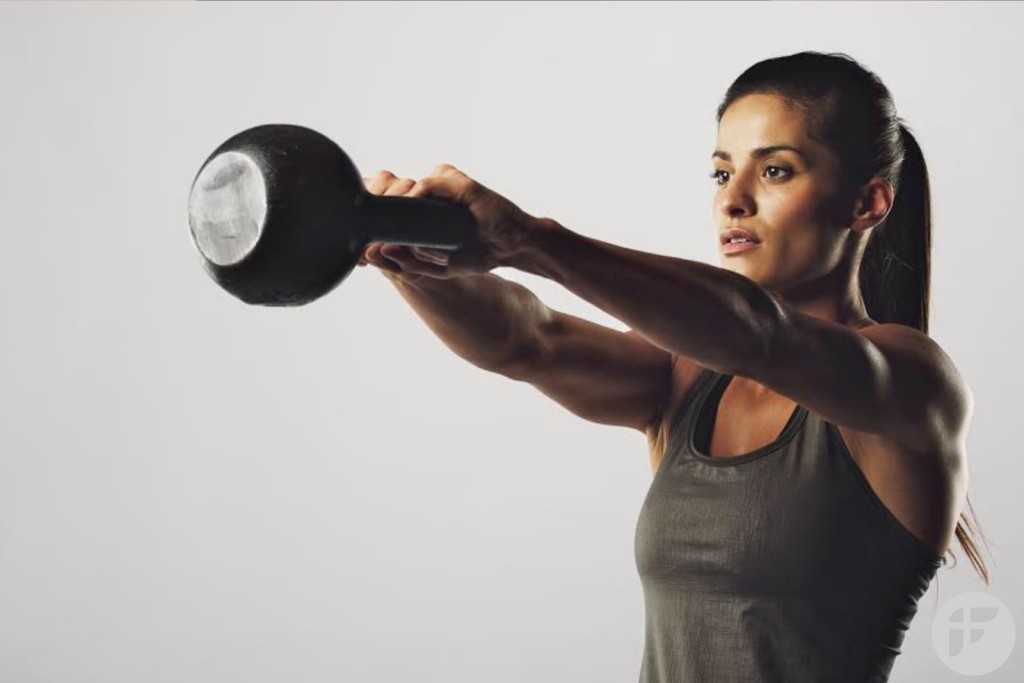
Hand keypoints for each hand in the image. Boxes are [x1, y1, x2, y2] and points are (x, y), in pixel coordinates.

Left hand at [359, 164, 543, 279]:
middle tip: (363, 236)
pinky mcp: (459, 182)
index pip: (385, 203)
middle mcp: (429, 193)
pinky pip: (429, 184)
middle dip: (373, 211)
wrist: (512, 246)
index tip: (358, 243)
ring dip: (391, 205)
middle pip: (387, 190)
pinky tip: (409, 213)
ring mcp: (443, 186)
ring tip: (381, 228)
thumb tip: (376, 254)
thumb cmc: (479, 253)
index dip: (369, 218)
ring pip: (404, 186)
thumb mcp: (437, 267)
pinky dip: (415, 197)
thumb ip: (408, 263)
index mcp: (421, 209)